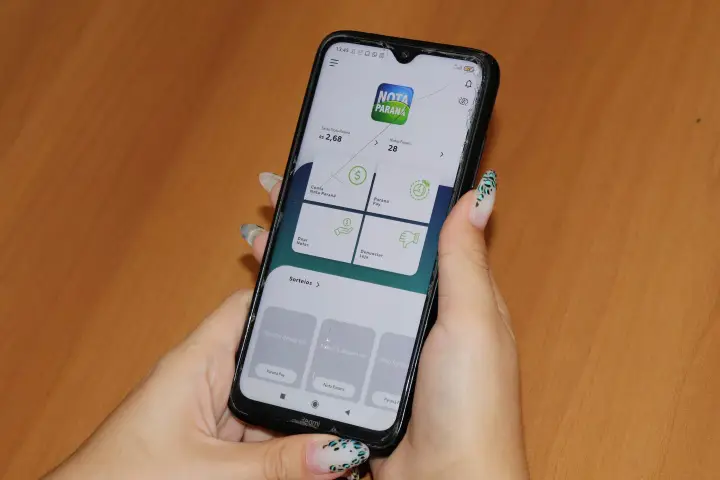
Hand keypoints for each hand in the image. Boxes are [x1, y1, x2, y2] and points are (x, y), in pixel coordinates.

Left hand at [45, 292, 368, 475]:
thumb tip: (338, 451)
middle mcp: (207, 377)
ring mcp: (213, 409)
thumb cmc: (121, 479)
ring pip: (272, 398)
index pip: (249, 307)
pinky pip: (262, 430)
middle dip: (312, 369)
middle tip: (361, 377)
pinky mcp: (216, 439)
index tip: (336, 299)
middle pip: (271, 356)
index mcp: (197, 361)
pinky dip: (287, 443)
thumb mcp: (210, 471)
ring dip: (302, 413)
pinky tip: (315, 453)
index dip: (289, 296)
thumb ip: (277, 464)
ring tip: (349, 420)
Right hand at [244, 171, 527, 478]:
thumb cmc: (473, 409)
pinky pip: (327, 333)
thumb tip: (477, 195)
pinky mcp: (359, 374)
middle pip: (361, 258)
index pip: (404, 232)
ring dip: (302, 263)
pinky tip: (272, 295)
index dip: (368, 200)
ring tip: (265, 235)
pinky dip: (299, 312)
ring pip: (338, 292)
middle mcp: (415, 315)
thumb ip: (464, 262)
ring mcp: (384, 345)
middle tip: (280, 199)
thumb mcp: (474, 323)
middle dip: (319, 226)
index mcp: (448, 294)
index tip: (332, 173)